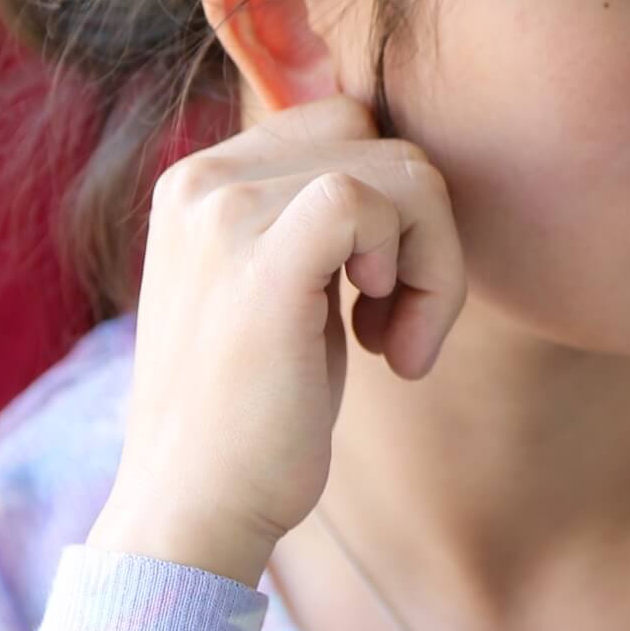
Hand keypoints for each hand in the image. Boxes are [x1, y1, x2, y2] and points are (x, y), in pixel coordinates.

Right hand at [87, 94, 466, 585]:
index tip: (381, 286)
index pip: (348, 122)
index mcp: (205, 178)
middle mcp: (206, 178)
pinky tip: (385, 344)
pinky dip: (418, 272)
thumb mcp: (286, 282)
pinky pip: (377, 202)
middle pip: (388, 143)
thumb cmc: (255, 407)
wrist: (194, 508)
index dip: (395, 199)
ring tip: (395, 345)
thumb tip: (411, 162)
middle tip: (398, 326)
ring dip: (434, 266)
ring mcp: (225, 213)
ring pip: (406, 174)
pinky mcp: (260, 262)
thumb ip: (322, 213)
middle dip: (426, 235)